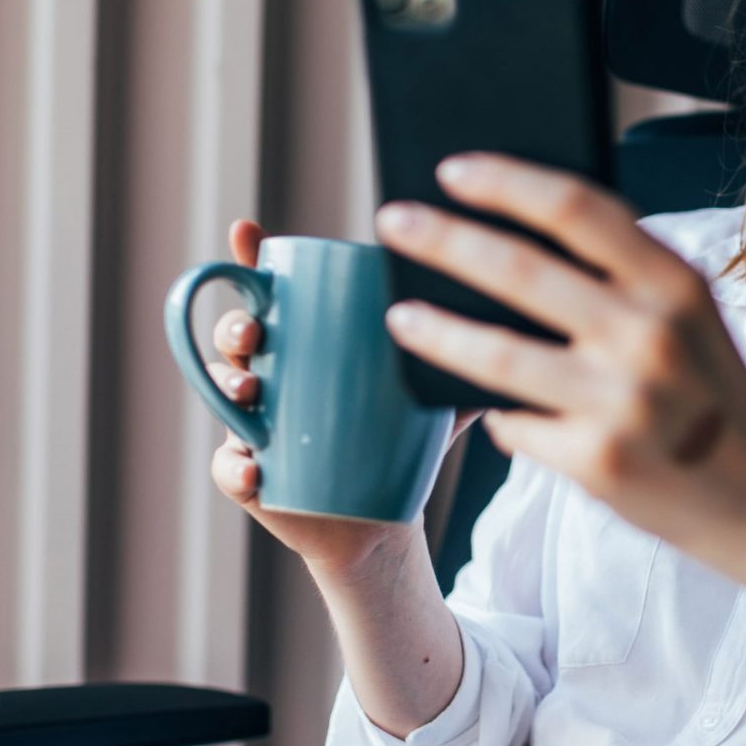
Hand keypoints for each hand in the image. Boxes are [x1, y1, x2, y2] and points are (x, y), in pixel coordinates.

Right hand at [206, 218, 480, 573]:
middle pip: (235, 335)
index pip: (270, 291)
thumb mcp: (431, 393)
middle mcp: (268, 374)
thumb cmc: (400, 441)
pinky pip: (227, 467)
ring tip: (252, 389)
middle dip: (236, 325)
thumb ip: (465, 353)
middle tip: (256, 329)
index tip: (247, 229)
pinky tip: (254, 468)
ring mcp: (251, 423)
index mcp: (303, 342)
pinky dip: (235, 467)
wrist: (376, 517)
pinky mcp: (248, 476)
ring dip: (229, 385)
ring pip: (222, 393)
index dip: (248, 258)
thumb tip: (523, 312)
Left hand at [371, 154, 745, 554]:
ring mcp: (621, 401)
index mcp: (674, 283)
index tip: (450, 169)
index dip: (505, 182)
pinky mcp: (597, 462)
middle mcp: (650, 335)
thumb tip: (507, 244)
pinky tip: (491, 413)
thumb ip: (622, 280)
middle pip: (518, 270)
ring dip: (435, 330)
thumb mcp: (690, 318)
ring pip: (495, 354)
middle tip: (393, 221)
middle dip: (443, 239)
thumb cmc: (711, 395)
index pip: (575, 208)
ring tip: (400, 316)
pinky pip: (516, 426)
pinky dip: (500, 417)